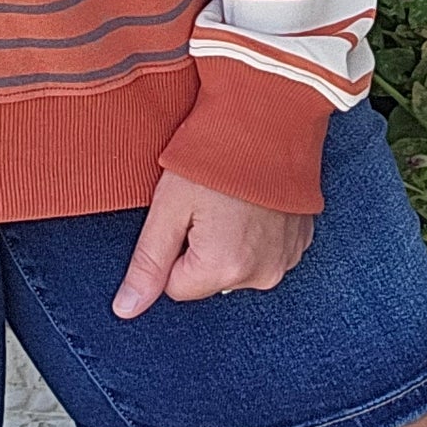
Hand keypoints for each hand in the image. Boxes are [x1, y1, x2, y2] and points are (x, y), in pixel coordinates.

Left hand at [111, 170, 314, 317]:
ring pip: (237, 267)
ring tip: (233, 199)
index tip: (186, 212)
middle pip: (209, 279)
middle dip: (203, 247)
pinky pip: (266, 252)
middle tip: (210, 203)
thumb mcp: (169, 206)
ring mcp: (287, 258)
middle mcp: (262, 274)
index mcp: (225, 269)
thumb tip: (126, 309)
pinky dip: (257, 233)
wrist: (270, 117)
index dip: (174, 246)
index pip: (176, 285)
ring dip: (231, 241)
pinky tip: (255, 202)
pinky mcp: (301, 242)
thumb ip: (148, 263)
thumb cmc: (215, 155)